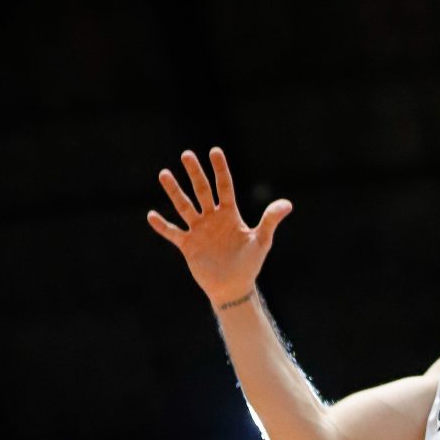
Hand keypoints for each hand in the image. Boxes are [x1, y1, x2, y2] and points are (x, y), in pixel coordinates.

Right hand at [148, 148, 291, 307]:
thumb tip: (288, 204)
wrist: (234, 287)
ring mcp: (199, 230)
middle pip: (202, 191)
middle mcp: (212, 218)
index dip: (220, 170)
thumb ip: (270, 221)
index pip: (224, 187)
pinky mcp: (188, 245)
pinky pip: (173, 232)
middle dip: (195, 173)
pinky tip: (151, 215)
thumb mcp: (261, 241)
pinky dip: (162, 226)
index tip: (215, 151)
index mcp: (230, 214)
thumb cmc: (249, 264)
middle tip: (187, 154)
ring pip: (184, 206)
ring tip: (164, 174)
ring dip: (174, 191)